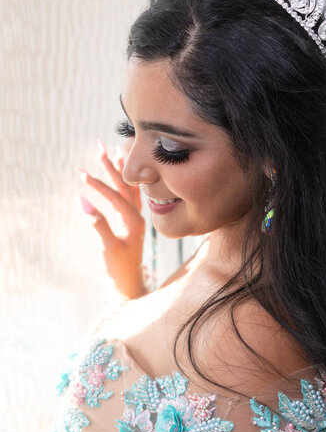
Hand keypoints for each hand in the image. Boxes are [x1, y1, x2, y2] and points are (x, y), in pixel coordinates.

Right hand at [75, 140, 149, 299]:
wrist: (129, 285)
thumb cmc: (119, 269)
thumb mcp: (108, 248)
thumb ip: (98, 225)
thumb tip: (83, 203)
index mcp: (134, 221)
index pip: (116, 196)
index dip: (99, 185)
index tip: (81, 174)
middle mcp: (138, 216)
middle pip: (125, 185)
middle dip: (111, 166)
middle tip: (100, 147)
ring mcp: (135, 218)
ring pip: (128, 188)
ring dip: (120, 171)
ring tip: (115, 151)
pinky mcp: (131, 221)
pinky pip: (129, 196)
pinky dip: (123, 183)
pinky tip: (121, 175)